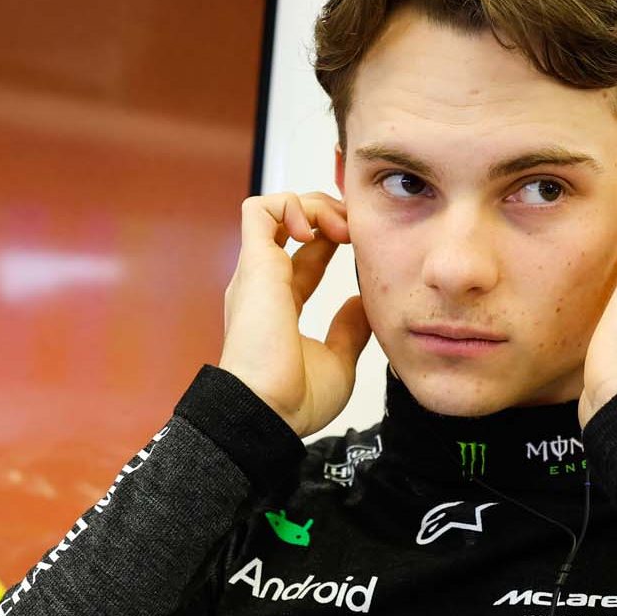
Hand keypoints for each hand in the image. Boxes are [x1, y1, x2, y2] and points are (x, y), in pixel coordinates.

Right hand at [218, 191, 373, 437]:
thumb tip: (360, 302)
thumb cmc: (293, 400)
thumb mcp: (338, 362)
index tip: (362, 242)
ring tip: (339, 226)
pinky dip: (290, 204)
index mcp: (280, 306)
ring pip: (274, 209)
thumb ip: (348, 330)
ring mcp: (256, 272)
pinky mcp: (254, 264)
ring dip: (311, 205)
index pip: (307, 256)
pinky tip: (315, 227)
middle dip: (327, 213)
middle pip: (291, 226)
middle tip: (355, 229)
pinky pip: (260, 210)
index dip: (334, 239)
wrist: (268, 410)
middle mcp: (264, 284)